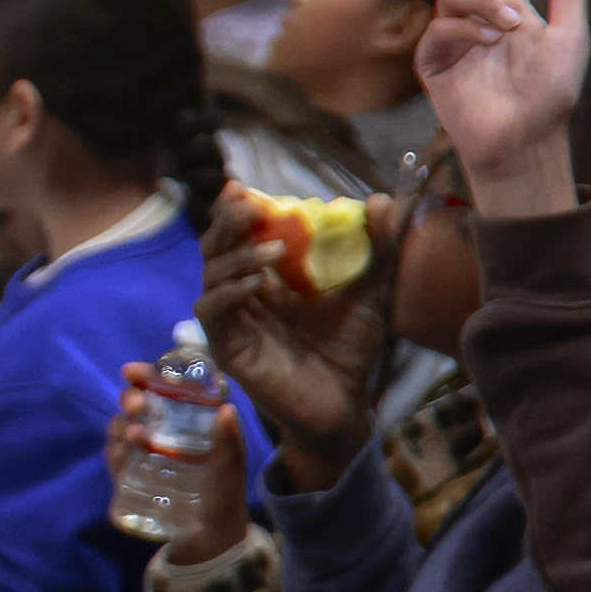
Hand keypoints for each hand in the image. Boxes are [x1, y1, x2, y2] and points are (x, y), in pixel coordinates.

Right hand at [197, 209, 390, 484]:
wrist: (344, 404)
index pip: (238, 235)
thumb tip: (380, 199)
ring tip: (274, 250)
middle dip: (227, 222)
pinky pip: (211, 312)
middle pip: (215, 247)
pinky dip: (228, 292)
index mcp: (267, 279)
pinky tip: (256, 282)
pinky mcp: (228, 350)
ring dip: (236, 256)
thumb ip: (378, 247)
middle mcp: (243, 297)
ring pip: (209, 275)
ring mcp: (232, 323)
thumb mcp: (371, 290)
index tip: (244, 187)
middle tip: (250, 204)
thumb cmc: (350, 350)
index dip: (235, 210)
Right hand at [424, 0, 590, 205]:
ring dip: (481, 1)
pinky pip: (437, 31)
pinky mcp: (434, 64)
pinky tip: (489, 42)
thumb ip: (570, 5)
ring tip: (510, 25)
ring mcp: (452, 40)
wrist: (527, 139)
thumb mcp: (569, 43)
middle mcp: (474, 18)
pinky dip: (463, 30)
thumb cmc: (549, 95)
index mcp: (503, 7)